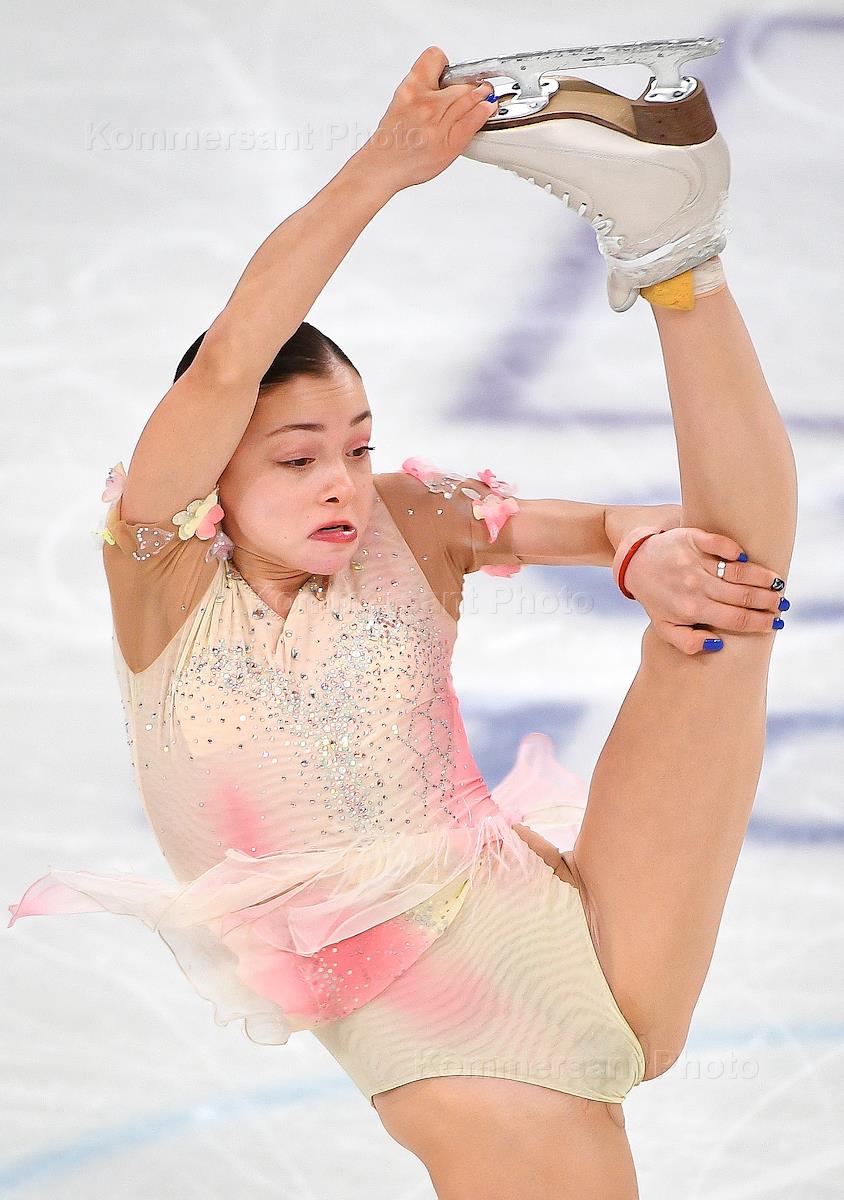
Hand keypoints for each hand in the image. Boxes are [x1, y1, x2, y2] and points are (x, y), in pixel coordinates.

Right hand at [356, 45, 498, 193]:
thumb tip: (447, 83)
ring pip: (470, 98)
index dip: (446, 65)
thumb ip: (423, 89)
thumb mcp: (401, 101)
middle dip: (469, 84)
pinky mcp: (449, 142)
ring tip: (485, 95)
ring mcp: (438, 123)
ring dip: (482, 95)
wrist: (383, 166)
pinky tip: (487, 109)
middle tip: (477, 88)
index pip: (436, 57)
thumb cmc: (393, 138)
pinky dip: (484, 112)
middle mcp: (425, 103)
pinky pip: (474, 121)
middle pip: (460, 81)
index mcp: (411, 88)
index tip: (450, 75)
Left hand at [624, 527, 786, 653]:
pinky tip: (747, 559)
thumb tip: (719, 642)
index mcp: (692, 609)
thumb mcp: (666, 628)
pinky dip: (735, 550)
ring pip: (738, 571)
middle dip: (768, 602)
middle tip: (783, 604)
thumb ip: (690, 642)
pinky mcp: (691, 538)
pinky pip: (720, 543)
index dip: (760, 622)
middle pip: (743, 596)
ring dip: (762, 578)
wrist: (634, 564)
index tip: (776, 623)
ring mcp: (693, 561)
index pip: (736, 618)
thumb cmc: (656, 598)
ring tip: (778, 584)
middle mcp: (694, 586)